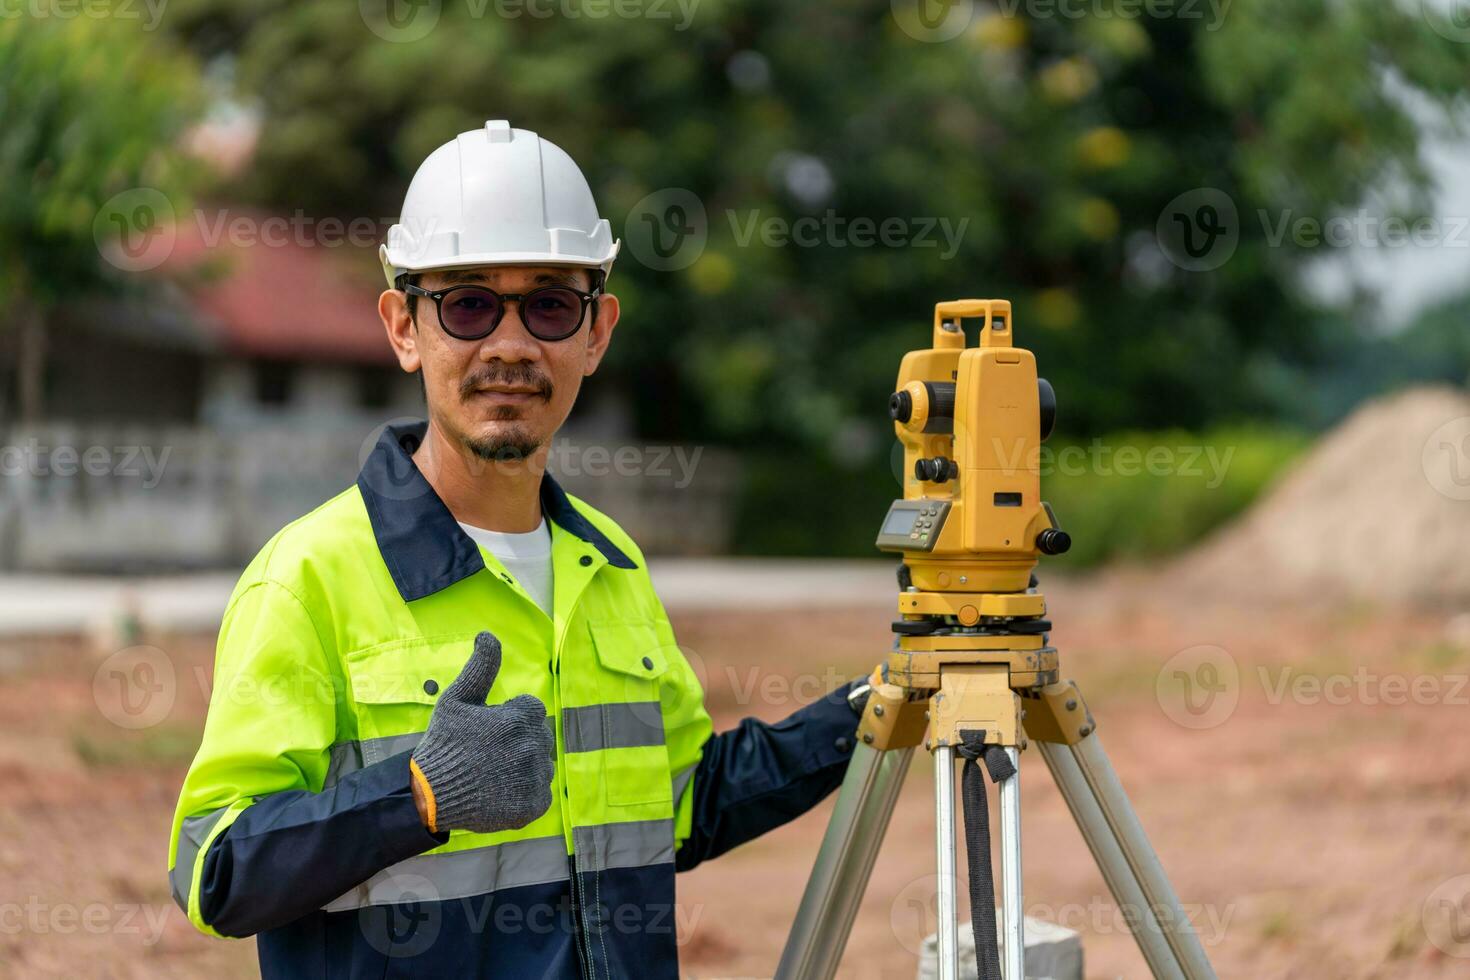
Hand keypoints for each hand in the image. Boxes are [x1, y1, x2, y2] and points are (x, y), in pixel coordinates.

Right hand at [409, 631, 554, 833]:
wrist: (430, 795)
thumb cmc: (443, 743)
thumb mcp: (457, 699)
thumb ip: (480, 667)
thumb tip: (487, 634)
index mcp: (518, 718)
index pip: (532, 709)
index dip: (509, 718)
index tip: (488, 730)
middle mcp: (531, 746)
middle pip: (539, 735)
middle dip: (518, 739)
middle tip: (488, 753)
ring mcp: (533, 777)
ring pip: (542, 763)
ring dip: (524, 766)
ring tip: (493, 773)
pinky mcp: (533, 804)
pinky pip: (541, 792)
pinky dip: (525, 792)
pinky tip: (500, 791)